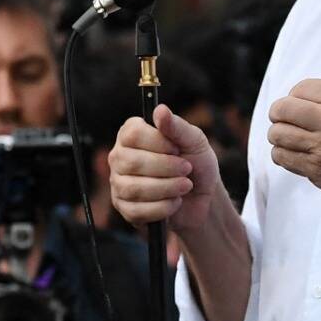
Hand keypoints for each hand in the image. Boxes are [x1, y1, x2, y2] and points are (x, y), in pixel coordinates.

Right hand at [109, 104, 223, 233]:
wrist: (202, 197)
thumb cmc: (196, 163)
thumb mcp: (195, 141)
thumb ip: (177, 126)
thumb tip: (160, 110)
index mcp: (132, 134)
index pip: (132, 134)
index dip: (158, 143)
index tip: (177, 148)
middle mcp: (120, 157)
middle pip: (131, 162)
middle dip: (166, 168)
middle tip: (186, 169)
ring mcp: (119, 183)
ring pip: (133, 188)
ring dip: (166, 188)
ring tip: (185, 186)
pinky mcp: (124, 208)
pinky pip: (136, 211)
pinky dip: (162, 208)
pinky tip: (175, 202)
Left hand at [267, 78, 320, 212]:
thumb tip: (294, 101)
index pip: (300, 88)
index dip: (294, 98)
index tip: (299, 108)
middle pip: (282, 109)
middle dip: (279, 115)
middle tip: (286, 123)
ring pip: (277, 134)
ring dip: (280, 138)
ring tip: (293, 142)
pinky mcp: (319, 170)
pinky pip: (282, 157)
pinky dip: (283, 156)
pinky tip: (296, 156)